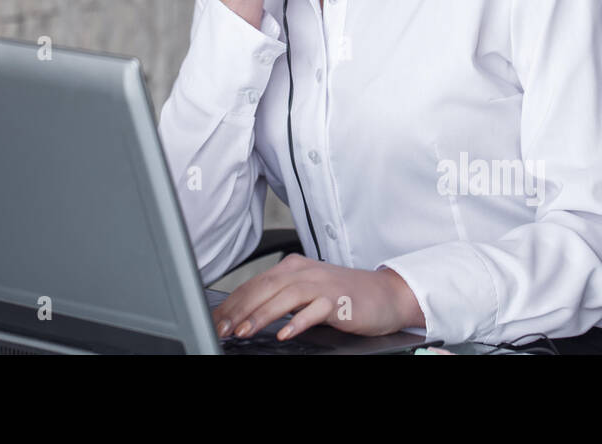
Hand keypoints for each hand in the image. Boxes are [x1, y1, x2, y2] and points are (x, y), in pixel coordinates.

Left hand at [213, 253, 424, 340]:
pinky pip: (314, 310)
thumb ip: (280, 299)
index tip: (216, 320)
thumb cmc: (343, 295)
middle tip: (222, 328)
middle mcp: (304, 271)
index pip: (255, 283)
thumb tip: (246, 316)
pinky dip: (297, 322)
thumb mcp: (307, 292)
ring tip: (244, 332)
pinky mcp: (338, 300)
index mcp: (292, 267)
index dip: (233, 302)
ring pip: (284, 296)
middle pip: (264, 287)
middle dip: (239, 309)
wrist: (385, 294)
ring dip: (262, 315)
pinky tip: (284, 334)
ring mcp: (322, 284)